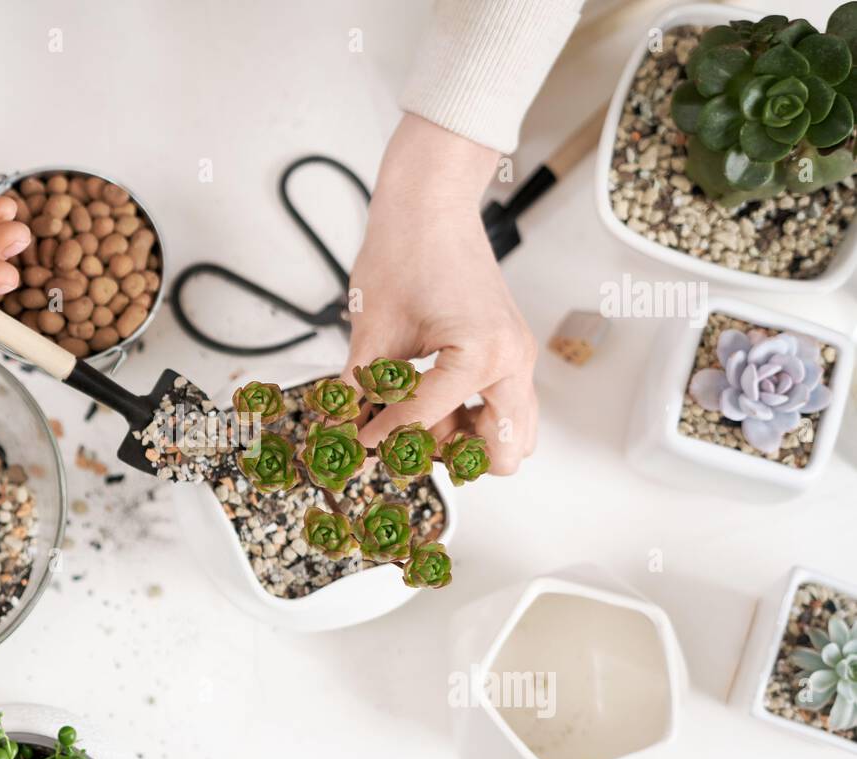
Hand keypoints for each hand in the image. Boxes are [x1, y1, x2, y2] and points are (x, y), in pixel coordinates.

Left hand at [343, 114, 537, 473]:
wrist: (429, 204)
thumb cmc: (407, 249)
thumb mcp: (372, 330)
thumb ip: (359, 390)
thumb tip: (342, 430)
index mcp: (481, 354)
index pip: (426, 421)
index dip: (382, 436)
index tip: (357, 444)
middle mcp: (512, 359)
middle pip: (503, 452)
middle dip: (452, 454)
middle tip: (407, 440)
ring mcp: (516, 355)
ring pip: (511, 433)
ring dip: (466, 439)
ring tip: (417, 417)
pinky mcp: (508, 349)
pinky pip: (504, 405)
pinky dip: (471, 415)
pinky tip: (428, 399)